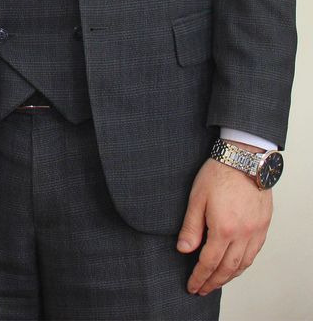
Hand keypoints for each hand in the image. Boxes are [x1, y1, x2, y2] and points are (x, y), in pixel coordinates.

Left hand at [176, 146, 272, 295]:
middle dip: (213, 282)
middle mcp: (242, 235)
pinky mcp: (264, 226)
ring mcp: (256, 232)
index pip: (209, 262)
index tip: (192, 286)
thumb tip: (184, 250)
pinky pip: (255, 253)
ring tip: (217, 281)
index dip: (199, 277)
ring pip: (243, 264)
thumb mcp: (196, 197)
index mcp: (223, 228)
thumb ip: (191, 226)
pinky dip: (244, 264)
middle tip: (202, 289)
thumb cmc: (218, 173)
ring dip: (229, 276)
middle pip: (227, 268)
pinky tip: (236, 265)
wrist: (244, 158)